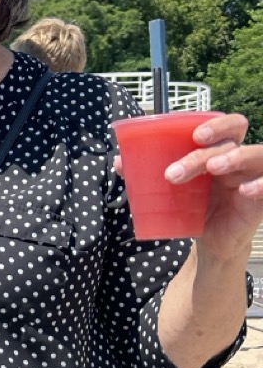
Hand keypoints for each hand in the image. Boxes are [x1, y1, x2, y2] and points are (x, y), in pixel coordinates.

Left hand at [164, 113, 262, 259]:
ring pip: (255, 154)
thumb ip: (150, 174)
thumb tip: (119, 163)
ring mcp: (254, 177)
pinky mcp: (261, 200)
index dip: (216, 124)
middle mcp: (240, 160)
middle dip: (213, 140)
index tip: (193, 135)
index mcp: (220, 151)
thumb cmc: (194, 210)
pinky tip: (245, 190)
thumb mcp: (174, 190)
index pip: (228, 125)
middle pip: (234, 138)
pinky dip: (261, 185)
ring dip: (234, 156)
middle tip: (195, 146)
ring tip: (213, 168)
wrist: (211, 243)